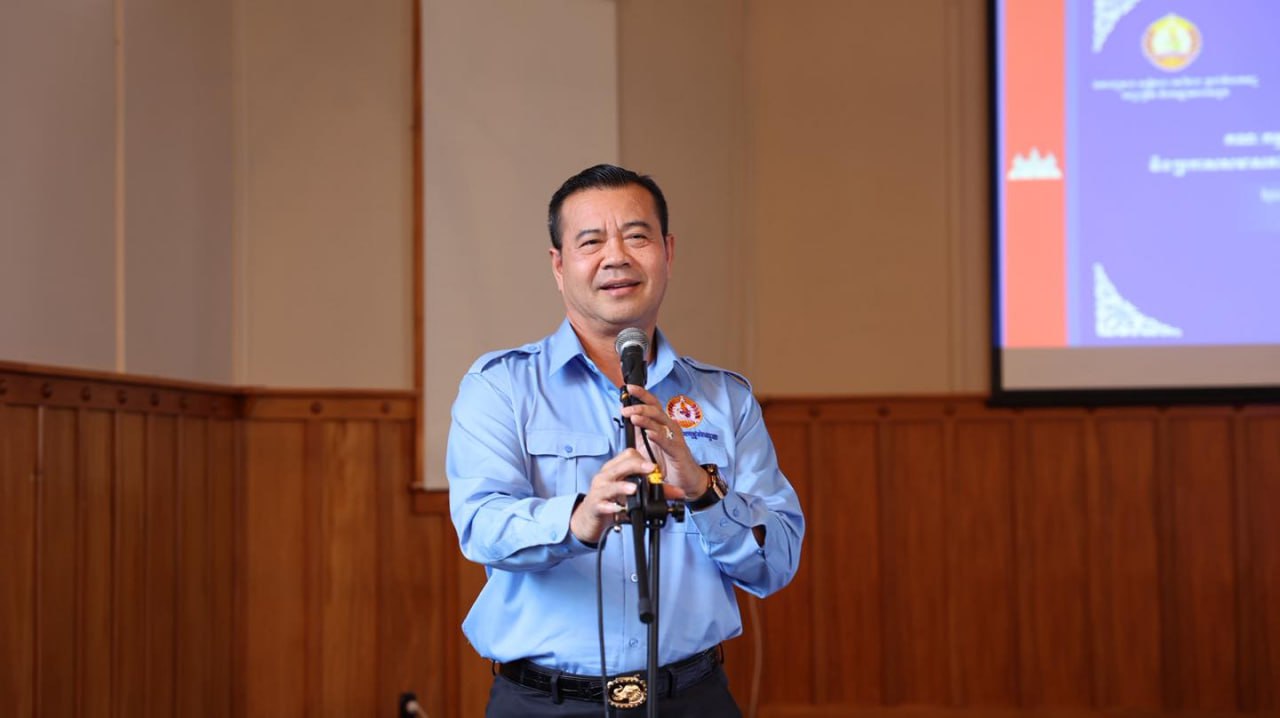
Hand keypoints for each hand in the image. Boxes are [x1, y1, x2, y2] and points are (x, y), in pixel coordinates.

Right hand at [570, 449, 648, 543]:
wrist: (589, 519)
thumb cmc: (611, 501)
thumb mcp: (632, 494)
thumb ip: (655, 491)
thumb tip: (679, 492)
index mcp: (614, 469)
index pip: (627, 456)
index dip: (642, 459)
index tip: (654, 467)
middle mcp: (605, 477)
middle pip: (620, 466)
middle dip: (636, 466)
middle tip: (651, 469)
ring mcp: (598, 491)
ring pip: (610, 485)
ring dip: (622, 487)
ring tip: (633, 489)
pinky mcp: (594, 505)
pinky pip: (601, 504)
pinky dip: (610, 507)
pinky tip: (618, 509)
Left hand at [620, 385, 707, 501]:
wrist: (685, 479)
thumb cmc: (666, 460)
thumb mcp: (648, 444)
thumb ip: (639, 430)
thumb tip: (626, 415)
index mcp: (662, 423)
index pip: (651, 404)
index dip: (641, 394)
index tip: (628, 387)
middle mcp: (669, 426)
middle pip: (655, 410)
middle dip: (639, 406)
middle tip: (625, 409)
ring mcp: (674, 437)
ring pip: (660, 422)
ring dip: (645, 419)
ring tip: (633, 417)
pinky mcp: (678, 450)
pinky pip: (667, 441)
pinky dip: (657, 436)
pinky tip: (648, 434)